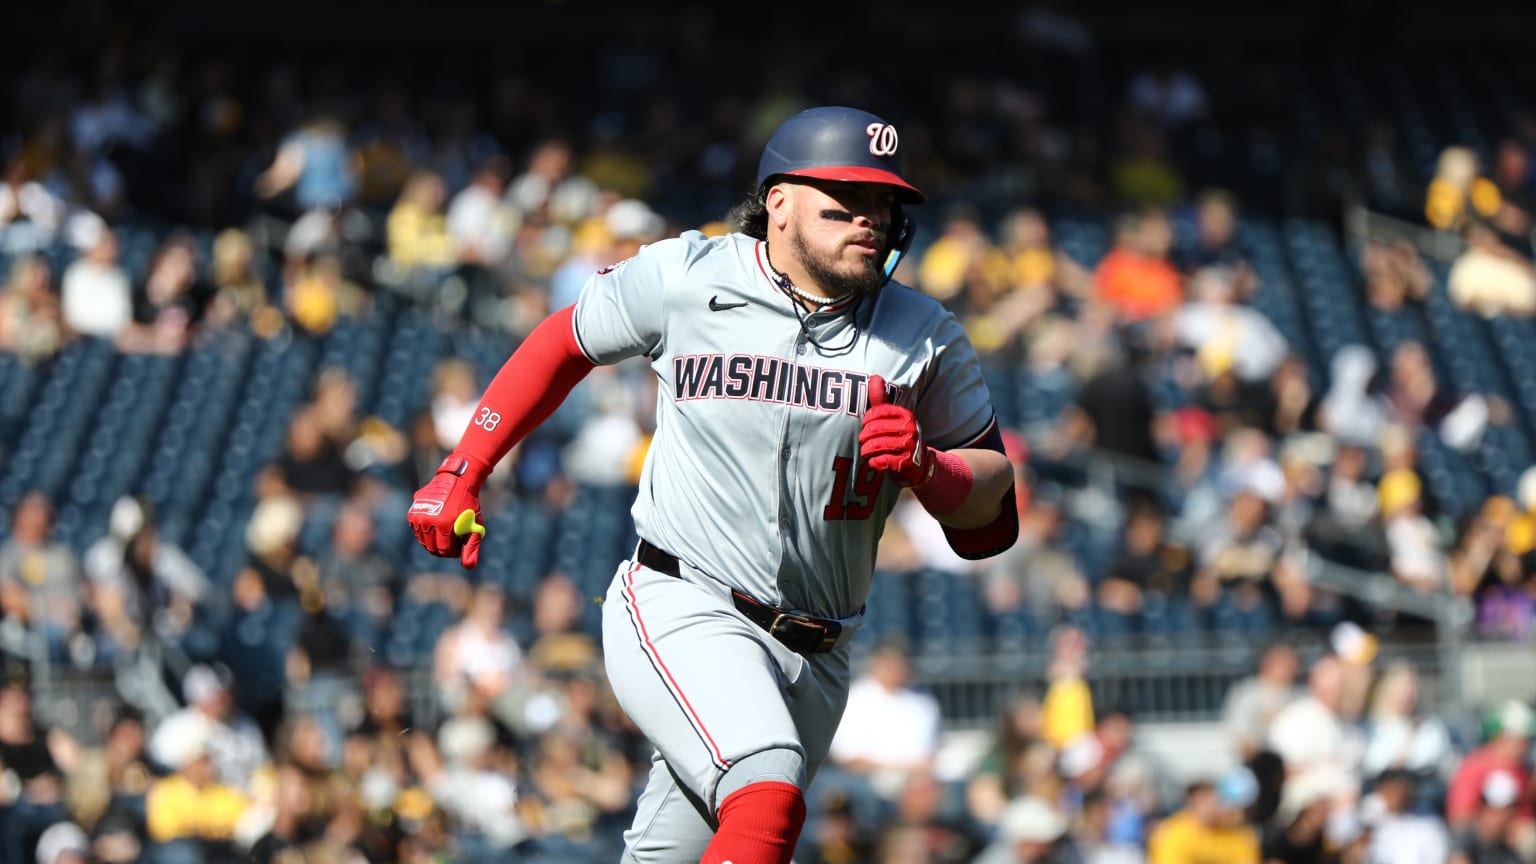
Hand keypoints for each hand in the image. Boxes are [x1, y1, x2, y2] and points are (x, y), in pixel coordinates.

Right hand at [408, 453, 491, 567]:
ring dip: (433, 541)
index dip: (452, 552)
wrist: (457, 480)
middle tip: (451, 543)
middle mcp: (428, 521)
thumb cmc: (469, 504)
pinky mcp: (412, 512)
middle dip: (442, 549)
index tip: (458, 547)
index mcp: (444, 525)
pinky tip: (435, 527)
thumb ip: (472, 547)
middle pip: (431, 547)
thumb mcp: (475, 525)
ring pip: (423, 540)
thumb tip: (468, 567)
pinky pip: (417, 531)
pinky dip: (425, 532)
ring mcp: (418, 516)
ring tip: (444, 534)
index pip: (444, 551)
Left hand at [859, 375, 934, 487]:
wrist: (919, 466)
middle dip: (864, 437)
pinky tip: (875, 462)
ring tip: (866, 452)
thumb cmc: (900, 438)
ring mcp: (910, 446)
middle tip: (863, 441)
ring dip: (866, 450)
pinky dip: (874, 462)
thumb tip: (875, 377)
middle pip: (874, 429)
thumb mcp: (893, 418)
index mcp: (906, 415)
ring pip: (876, 445)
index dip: (867, 419)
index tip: (866, 426)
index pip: (877, 412)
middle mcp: (910, 429)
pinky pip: (882, 460)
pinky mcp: (906, 463)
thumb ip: (882, 400)